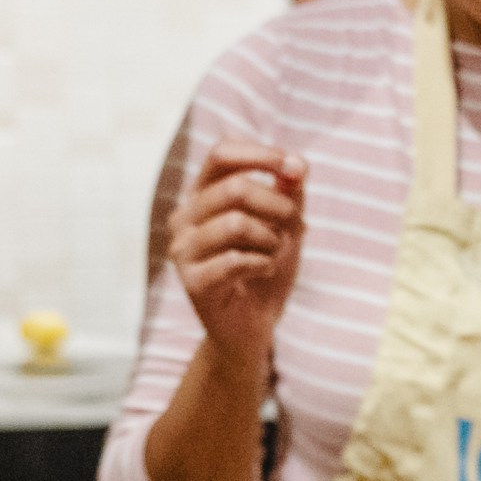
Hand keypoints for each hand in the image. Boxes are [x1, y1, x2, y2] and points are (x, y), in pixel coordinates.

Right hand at [169, 142, 306, 357]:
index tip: (296, 169)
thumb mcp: (285, 224)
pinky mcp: (192, 282)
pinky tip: (264, 271)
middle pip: (234, 188)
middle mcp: (184, 218)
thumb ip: (290, 191)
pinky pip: (235, 259)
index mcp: (202, 195)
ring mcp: (183, 250)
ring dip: (270, 238)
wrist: (255, 326)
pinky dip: (263, 262)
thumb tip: (297, 164)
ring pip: (235, 223)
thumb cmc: (266, 267)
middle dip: (277, 204)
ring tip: (273, 252)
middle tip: (293, 225)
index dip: (261, 155)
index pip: (222, 154)